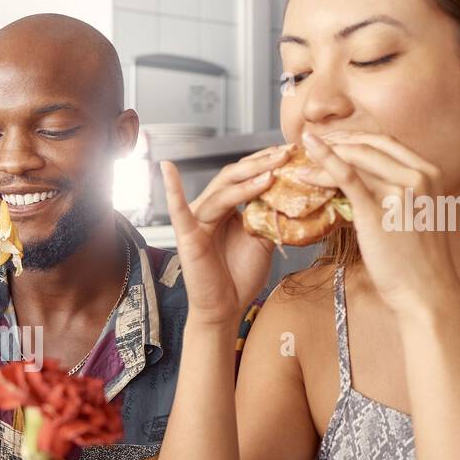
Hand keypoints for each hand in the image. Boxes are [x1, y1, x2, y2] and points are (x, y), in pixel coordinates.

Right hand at [160, 146, 291, 326]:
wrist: (226, 308)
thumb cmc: (240, 276)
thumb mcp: (262, 240)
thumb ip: (268, 215)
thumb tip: (289, 190)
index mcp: (225, 208)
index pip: (244, 176)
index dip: (265, 162)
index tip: (291, 151)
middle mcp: (208, 209)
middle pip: (232, 177)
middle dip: (260, 163)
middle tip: (287, 152)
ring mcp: (196, 222)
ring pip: (221, 192)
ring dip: (246, 179)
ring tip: (273, 171)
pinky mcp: (187, 237)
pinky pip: (179, 211)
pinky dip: (172, 190)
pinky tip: (168, 169)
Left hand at [299, 131, 459, 316]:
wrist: (425, 291)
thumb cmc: (417, 260)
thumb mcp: (415, 215)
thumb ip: (397, 193)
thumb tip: (364, 184)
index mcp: (430, 173)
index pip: (387, 142)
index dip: (355, 138)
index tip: (332, 140)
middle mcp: (418, 176)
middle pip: (370, 144)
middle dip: (337, 141)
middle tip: (309, 145)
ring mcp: (399, 191)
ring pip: (355, 158)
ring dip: (325, 153)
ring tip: (301, 156)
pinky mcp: (377, 210)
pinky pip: (346, 178)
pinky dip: (324, 165)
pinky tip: (304, 164)